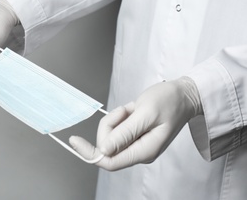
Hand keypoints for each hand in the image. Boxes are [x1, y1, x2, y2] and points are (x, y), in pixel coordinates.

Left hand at [69, 77, 201, 170]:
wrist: (182, 95)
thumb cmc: (169, 102)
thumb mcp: (146, 114)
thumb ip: (125, 133)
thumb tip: (104, 150)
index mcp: (143, 151)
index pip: (109, 162)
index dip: (90, 153)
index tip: (74, 140)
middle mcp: (138, 152)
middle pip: (107, 146)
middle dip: (109, 125)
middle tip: (124, 110)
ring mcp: (135, 144)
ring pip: (109, 136)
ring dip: (115, 119)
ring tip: (132, 109)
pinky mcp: (132, 135)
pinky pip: (115, 128)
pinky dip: (119, 117)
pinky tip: (132, 110)